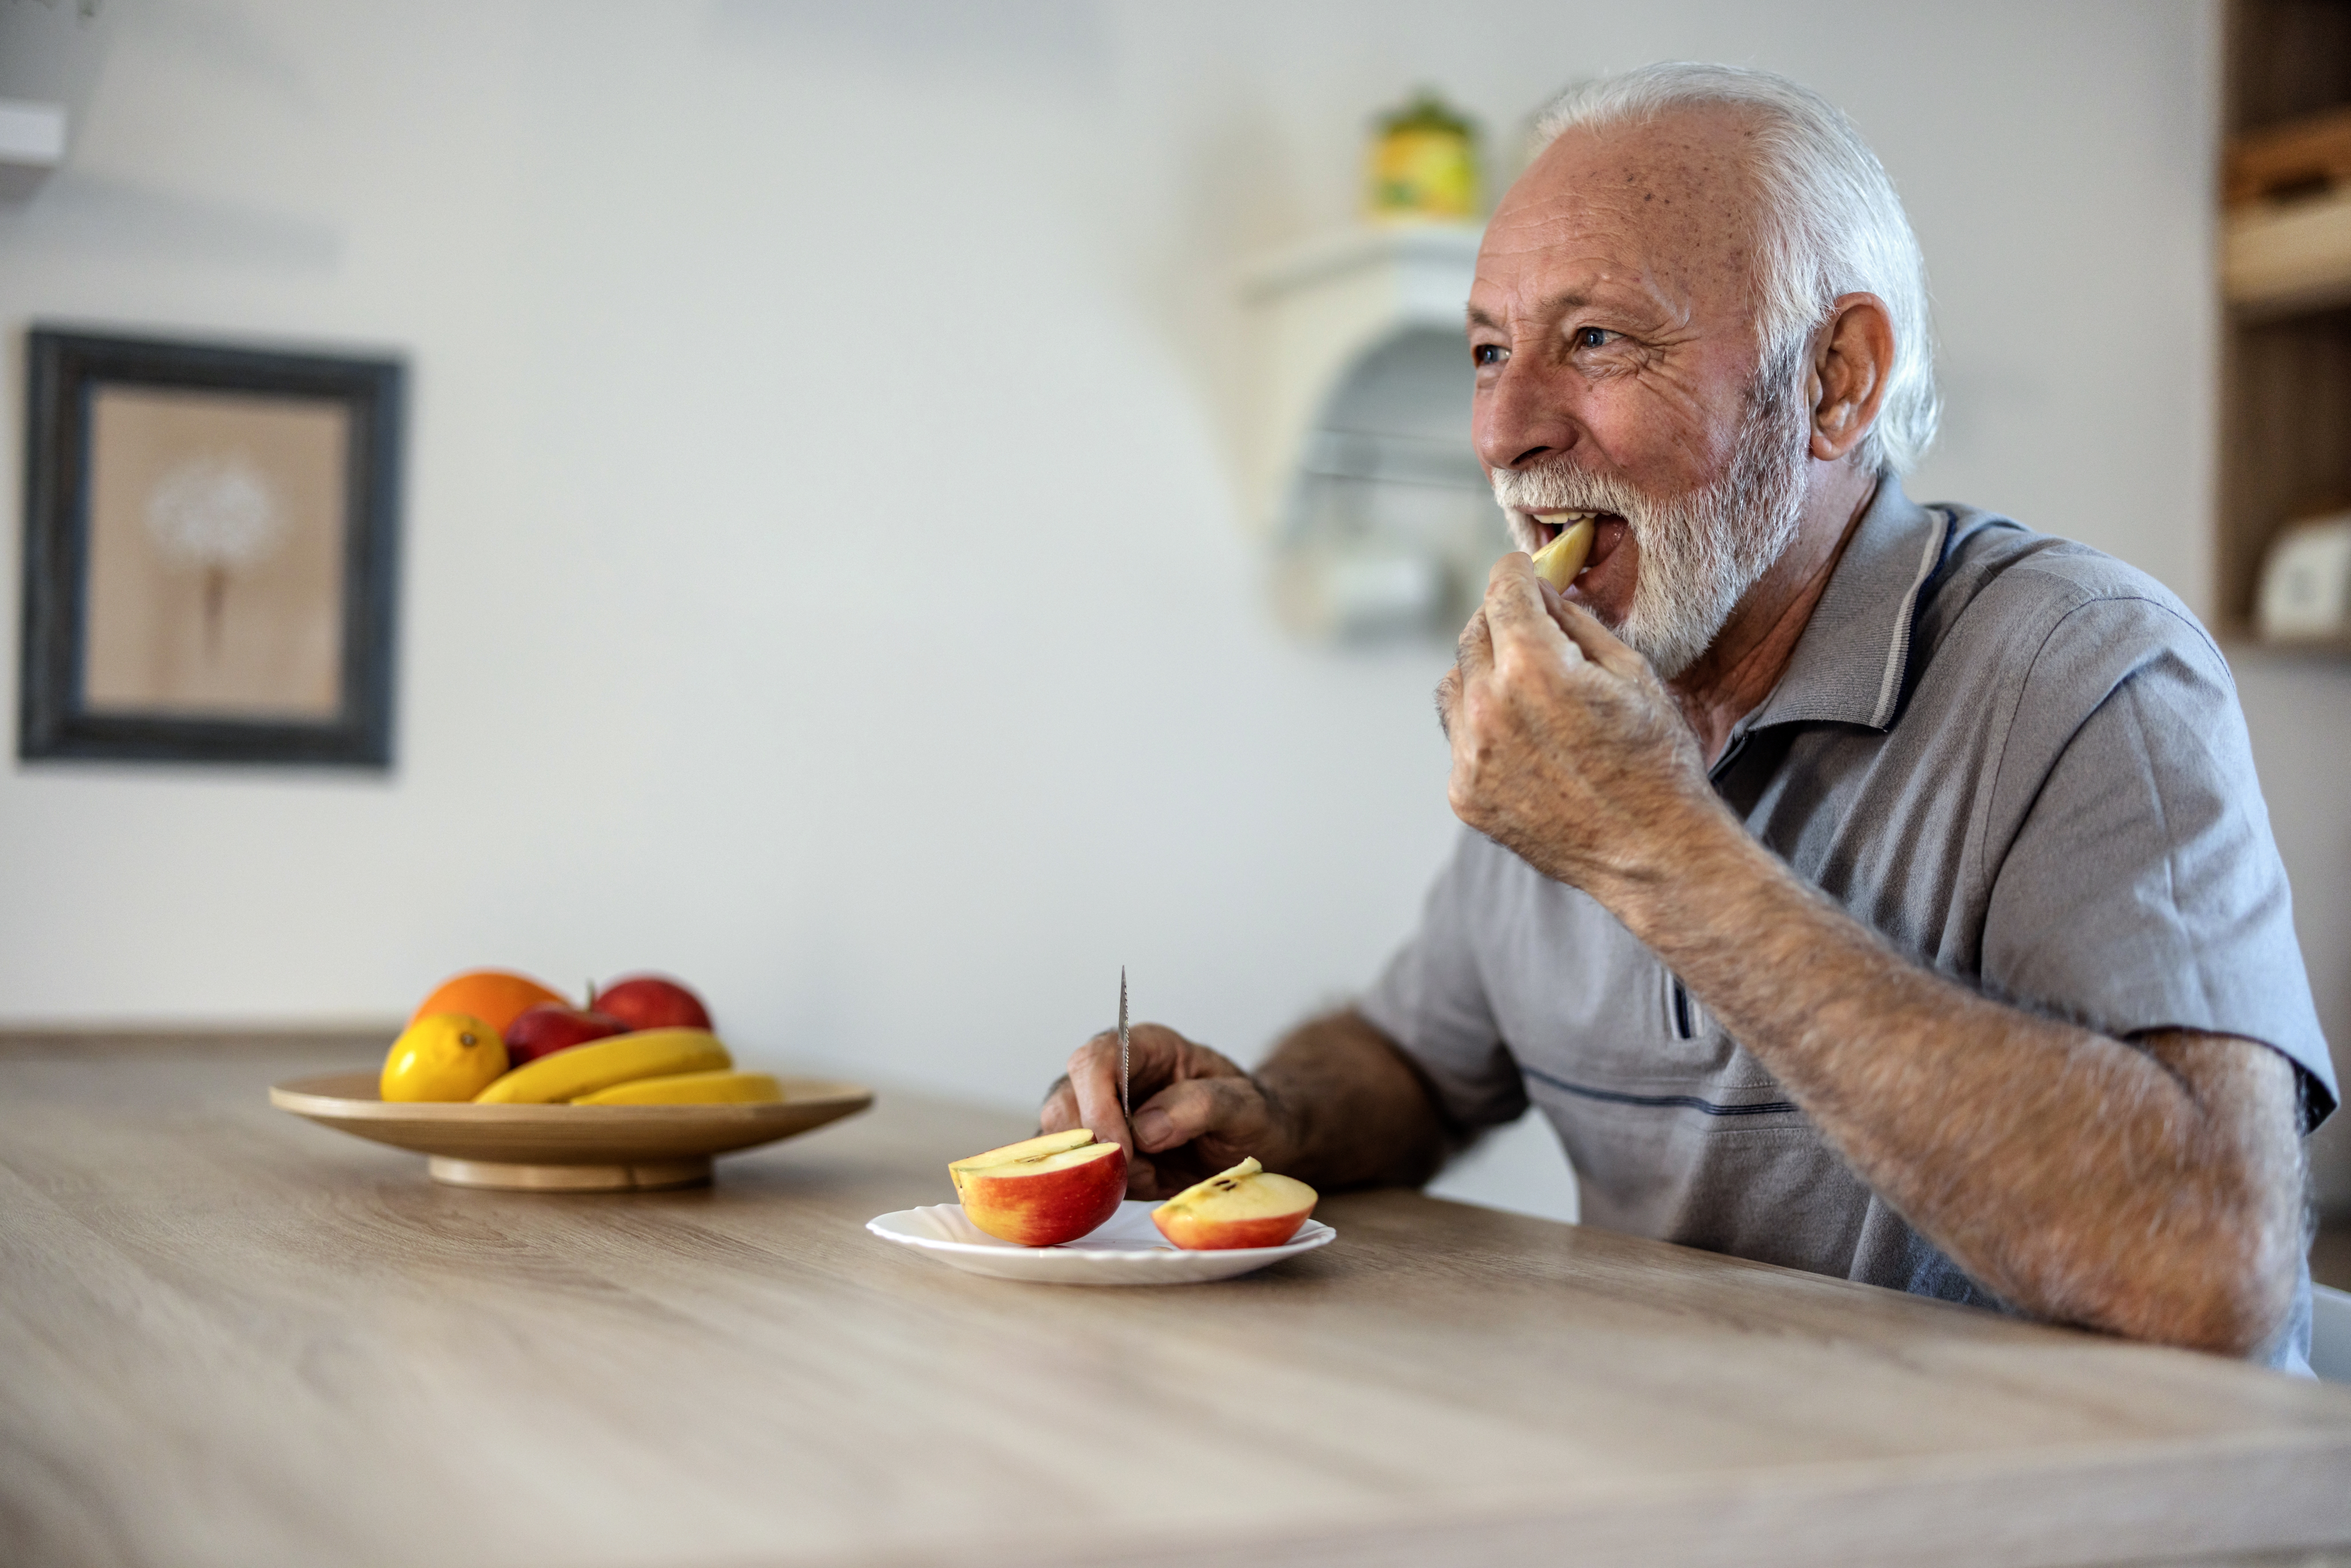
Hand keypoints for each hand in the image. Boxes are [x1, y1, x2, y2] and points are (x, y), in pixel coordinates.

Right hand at [1039, 1023, 1292, 1199]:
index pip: (1095, 1061)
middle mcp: (1112, 1078)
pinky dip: (1096, 1187)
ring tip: (1153, 1173)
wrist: (1254, 1144)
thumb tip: (1145, 1128)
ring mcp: (1098, 1116)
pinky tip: (1139, 1184)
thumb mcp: (1245, 1105)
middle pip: (1064, 1102)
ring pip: (1059, 1142)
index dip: (1098, 1103)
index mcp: (1146, 1048)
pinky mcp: (1098, 1155)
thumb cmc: (1251, 1116)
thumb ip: (1202, 1105)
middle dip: (1094, 1145)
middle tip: (1142, 1170)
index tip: (1124, 1147)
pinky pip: (1071, 1172)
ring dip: (1098, 1170)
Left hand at [1435, 553, 1721, 894]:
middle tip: (1529, 625)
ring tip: (1526, 688)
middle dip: (1500, 620)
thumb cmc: (1656, 761)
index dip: (1514, 573)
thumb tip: (1541, 593)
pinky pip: (1459, 738)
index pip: (1502, 592)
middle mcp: (1489, 708)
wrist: (1653, 851)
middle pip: (1473, 634)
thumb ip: (1574, 623)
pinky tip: (1524, 741)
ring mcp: (1470, 756)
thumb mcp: (1631, 673)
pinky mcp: (1464, 794)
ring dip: (1483, 674)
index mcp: (1533, 667)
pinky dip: (1482, 727)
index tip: (1519, 571)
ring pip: (1454, 684)